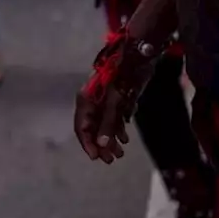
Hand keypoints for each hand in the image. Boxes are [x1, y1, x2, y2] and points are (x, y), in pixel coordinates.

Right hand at [73, 34, 157, 163]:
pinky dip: (118, 129)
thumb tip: (101, 144)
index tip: (96, 158)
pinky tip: (125, 138)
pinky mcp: (117, 99)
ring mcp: (105, 101)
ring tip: (121, 154)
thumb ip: (107, 123)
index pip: (82, 127)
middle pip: (93, 128)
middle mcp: (93, 102)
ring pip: (104, 125)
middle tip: (111, 160)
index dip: (88, 144)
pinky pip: (114, 119)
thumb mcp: (115, 103)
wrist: (137, 56)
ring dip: (111, 140)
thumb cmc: (122, 78)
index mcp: (86, 101)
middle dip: (101, 145)